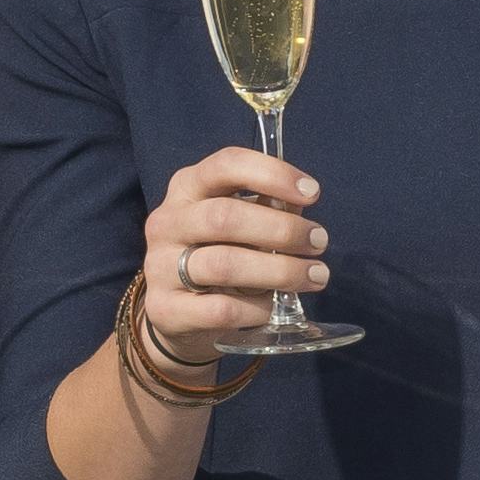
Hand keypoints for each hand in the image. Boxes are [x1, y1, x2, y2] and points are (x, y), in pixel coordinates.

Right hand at [136, 145, 322, 358]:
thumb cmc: (218, 255)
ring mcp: (160, 267)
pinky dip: (256, 308)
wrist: (178, 315)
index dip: (272, 174)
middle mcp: (167, 222)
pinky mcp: (165, 309)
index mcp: (187, 188)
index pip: (226, 165)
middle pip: (225, 217)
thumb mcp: (238, 224)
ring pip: (224, 264)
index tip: (312, 194)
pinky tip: (273, 306)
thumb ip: (266, 209)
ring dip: (279, 270)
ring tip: (315, 276)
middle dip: (282, 229)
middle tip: (319, 241)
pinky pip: (220, 308)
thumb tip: (298, 206)